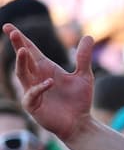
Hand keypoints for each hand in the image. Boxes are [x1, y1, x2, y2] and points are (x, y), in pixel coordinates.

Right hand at [4, 24, 95, 141]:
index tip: (8, 26)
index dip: (20, 39)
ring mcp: (32, 91)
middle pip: (23, 59)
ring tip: (23, 50)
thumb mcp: (85, 76)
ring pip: (22, 74)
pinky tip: (50, 82)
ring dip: (21, 62)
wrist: (81, 123)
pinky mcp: (33, 105)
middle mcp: (36, 77)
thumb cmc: (79, 100)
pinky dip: (40, 87)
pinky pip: (32, 94)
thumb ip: (83, 57)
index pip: (30, 50)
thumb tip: (88, 36)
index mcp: (45, 68)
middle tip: (12, 32)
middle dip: (18, 45)